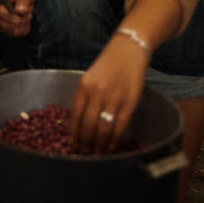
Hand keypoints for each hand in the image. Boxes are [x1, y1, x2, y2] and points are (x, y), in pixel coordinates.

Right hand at [0, 0, 35, 37]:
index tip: (22, 13)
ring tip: (29, 14)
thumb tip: (21, 11)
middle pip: (5, 25)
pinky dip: (25, 28)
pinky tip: (27, 20)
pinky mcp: (7, 29)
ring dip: (24, 24)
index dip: (10, 16)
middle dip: (20, 20)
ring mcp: (0, 23)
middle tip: (30, 13)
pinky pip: (17, 34)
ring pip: (12, 31)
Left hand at [69, 34, 149, 152]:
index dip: (74, 132)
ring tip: (98, 152)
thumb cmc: (108, 64)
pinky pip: (120, 125)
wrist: (129, 50)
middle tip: (85, 151)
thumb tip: (79, 122)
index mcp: (84, 85)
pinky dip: (115, 138)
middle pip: (88, 125)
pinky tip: (112, 145)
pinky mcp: (130, 101)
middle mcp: (97, 92)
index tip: (73, 143)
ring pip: (104, 128)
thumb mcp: (90, 77)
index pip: (75, 115)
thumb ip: (85, 96)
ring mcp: (114, 97)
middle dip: (86, 142)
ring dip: (100, 143)